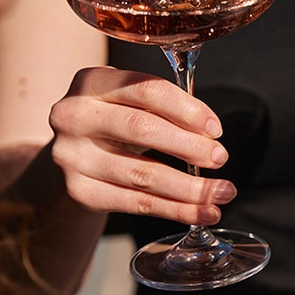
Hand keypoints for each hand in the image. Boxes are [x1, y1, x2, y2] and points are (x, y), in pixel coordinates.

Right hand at [48, 66, 234, 224]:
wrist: (75, 157)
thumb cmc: (117, 122)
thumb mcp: (132, 102)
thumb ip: (166, 108)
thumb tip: (210, 134)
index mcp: (92, 82)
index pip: (147, 90)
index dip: (187, 110)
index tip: (216, 129)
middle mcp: (74, 116)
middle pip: (141, 129)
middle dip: (189, 146)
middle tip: (220, 158)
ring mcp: (71, 156)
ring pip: (142, 174)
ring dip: (191, 188)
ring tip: (223, 193)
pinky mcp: (79, 191)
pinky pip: (137, 203)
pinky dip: (177, 210)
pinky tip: (204, 212)